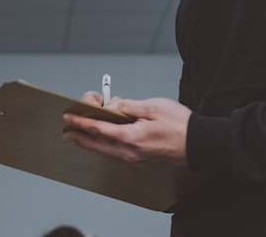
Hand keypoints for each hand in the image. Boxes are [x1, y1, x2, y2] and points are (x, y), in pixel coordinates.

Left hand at [62, 97, 190, 166]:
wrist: (198, 144)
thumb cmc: (180, 125)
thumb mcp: (152, 106)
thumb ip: (129, 106)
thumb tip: (115, 107)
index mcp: (130, 137)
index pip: (98, 129)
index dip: (82, 122)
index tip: (70, 117)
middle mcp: (130, 152)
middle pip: (97, 145)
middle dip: (80, 137)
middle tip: (67, 131)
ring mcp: (135, 158)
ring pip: (106, 151)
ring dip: (91, 143)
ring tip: (79, 137)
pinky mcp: (141, 159)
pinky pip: (116, 154)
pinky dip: (105, 147)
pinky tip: (103, 142)